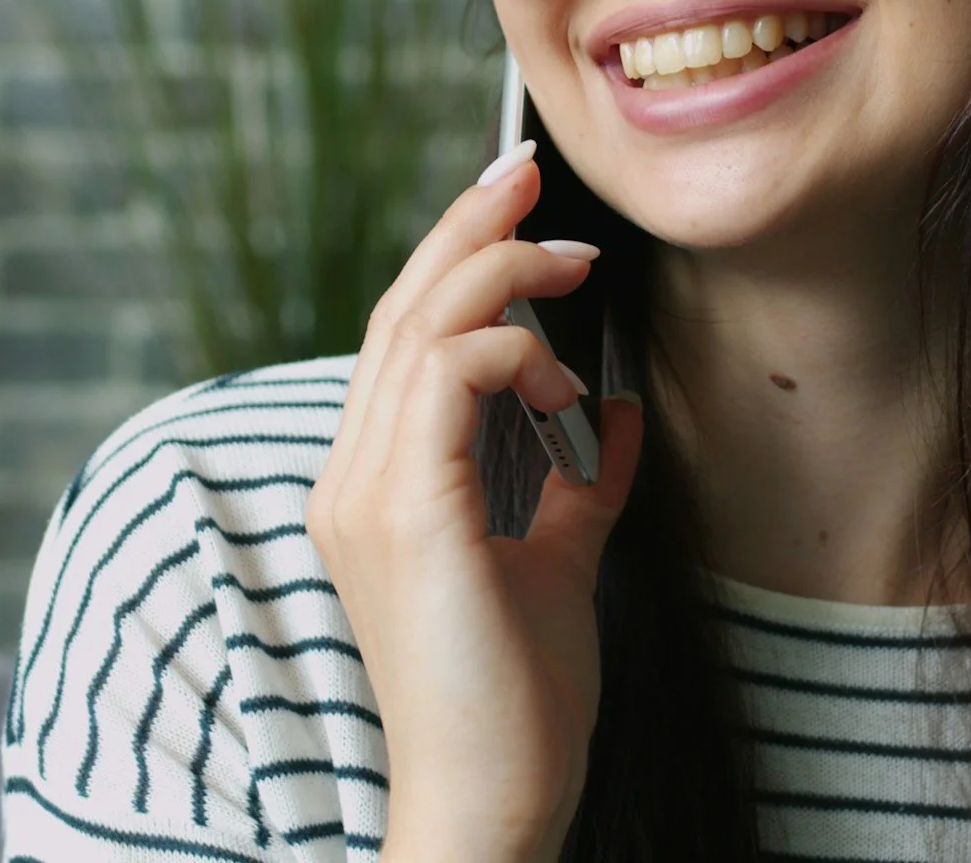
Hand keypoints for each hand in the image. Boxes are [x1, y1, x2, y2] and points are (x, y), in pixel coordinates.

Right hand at [306, 141, 646, 862]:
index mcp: (372, 486)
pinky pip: (445, 380)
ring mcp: (365, 494)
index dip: (454, 258)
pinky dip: (504, 347)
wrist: (491, 802)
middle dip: (470, 228)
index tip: (518, 206)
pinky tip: (559, 372)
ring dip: (499, 272)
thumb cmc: (516, 701)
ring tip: (571, 258)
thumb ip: (577, 482)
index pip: (403, 339)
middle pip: (401, 310)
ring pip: (417, 327)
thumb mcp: (559, 561)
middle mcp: (350, 478)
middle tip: (529, 171)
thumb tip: (620, 414)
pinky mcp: (404, 514)